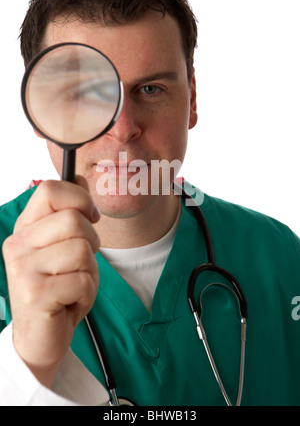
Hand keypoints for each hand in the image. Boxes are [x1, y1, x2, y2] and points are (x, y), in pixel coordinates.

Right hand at [2, 177, 99, 387]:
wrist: (41, 336)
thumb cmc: (57, 287)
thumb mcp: (62, 245)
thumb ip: (69, 212)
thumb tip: (79, 178)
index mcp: (25, 228)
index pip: (51, 190)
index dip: (80, 199)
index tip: (91, 217)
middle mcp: (18, 245)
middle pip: (75, 221)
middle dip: (92, 244)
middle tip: (80, 265)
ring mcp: (24, 269)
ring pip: (83, 250)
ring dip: (90, 273)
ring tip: (74, 285)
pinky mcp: (36, 294)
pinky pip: (83, 281)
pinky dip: (87, 294)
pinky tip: (71, 302)